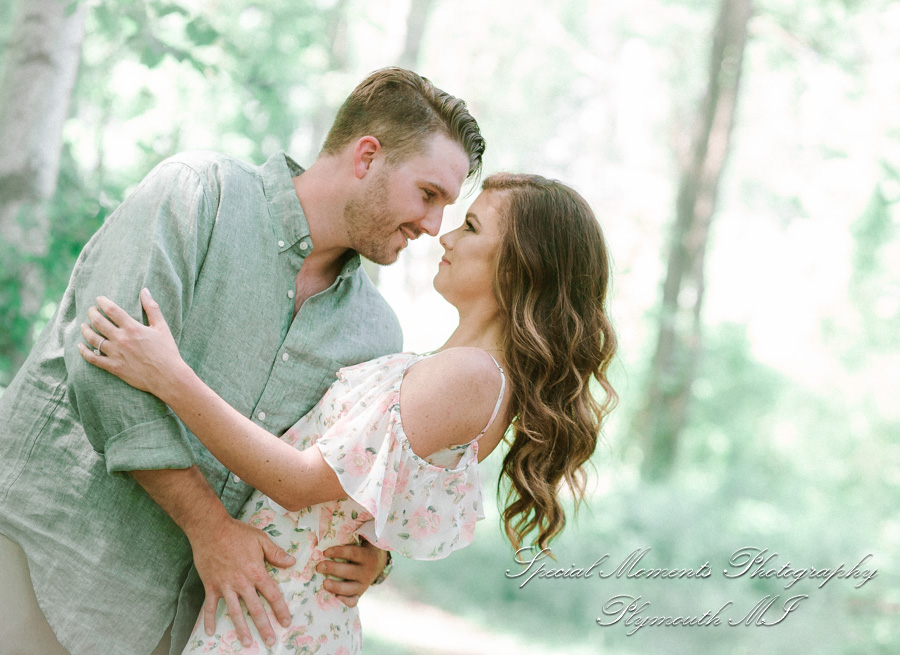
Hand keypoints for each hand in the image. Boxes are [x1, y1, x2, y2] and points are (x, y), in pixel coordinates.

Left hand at [78, 288, 184, 398]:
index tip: (99, 299)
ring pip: (93, 338)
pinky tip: (80, 346)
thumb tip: (145, 290)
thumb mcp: (162, 327)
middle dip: (92, 313)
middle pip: (98, 322)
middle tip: (91, 310)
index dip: (102, 302)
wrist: (168, 377)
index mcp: (133, 328)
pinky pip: (93, 358)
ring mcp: (116, 354)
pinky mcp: (114, 367)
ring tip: (84, 325)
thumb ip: (152, 308)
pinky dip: (84, 351)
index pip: (112, 310)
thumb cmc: (167, 351)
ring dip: (85, 330)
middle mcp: (121, 339)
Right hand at [190, 516, 295, 648]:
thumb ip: (276, 553)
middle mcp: (242, 583)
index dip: (280, 610)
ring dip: (241, 629)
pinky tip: (209, 632)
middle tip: (270, 642)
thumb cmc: (237, 532)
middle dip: (264, 627)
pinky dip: (208, 619)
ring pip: (235, 612)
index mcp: (256, 572)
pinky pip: (210, 606)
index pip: (272, 595)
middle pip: (255, 609)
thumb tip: (292, 562)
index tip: (286, 622)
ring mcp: (225, 586)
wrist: (210, 529)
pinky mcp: (210, 586)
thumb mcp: (261, 539)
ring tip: (246, 643)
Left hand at [317, 541, 388, 606]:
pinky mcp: (360, 594)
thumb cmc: (361, 548)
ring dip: (336, 587)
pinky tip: (335, 598)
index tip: (325, 551)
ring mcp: (364, 584)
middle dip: (333, 569)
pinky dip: (345, 601)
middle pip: (349, 571)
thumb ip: (348, 538)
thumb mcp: (360, 541)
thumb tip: (322, 536)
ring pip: (350, 588)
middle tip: (319, 566)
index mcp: (368, 555)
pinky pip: (353, 601)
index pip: (353, 553)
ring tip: (324, 584)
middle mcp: (367, 571)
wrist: (377, 562)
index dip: (339, 552)